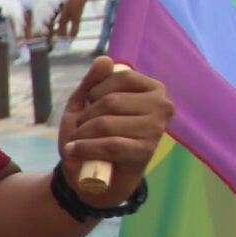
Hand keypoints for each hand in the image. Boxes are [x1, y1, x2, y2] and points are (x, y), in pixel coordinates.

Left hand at [58, 57, 169, 204]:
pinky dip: (84, 148)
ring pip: (106, 123)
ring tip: (79, 141)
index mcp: (151, 89)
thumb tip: (105, 60)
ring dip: (82, 134)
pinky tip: (74, 151)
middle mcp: (161, 106)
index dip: (94, 91)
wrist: (89, 176)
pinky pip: (110, 144)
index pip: (120, 75)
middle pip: (110, 101)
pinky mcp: (146, 152)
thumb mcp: (84, 105)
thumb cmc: (90, 135)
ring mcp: (156, 129)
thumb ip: (93, 82)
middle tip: (82, 129)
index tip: (90, 105)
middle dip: (85, 117)